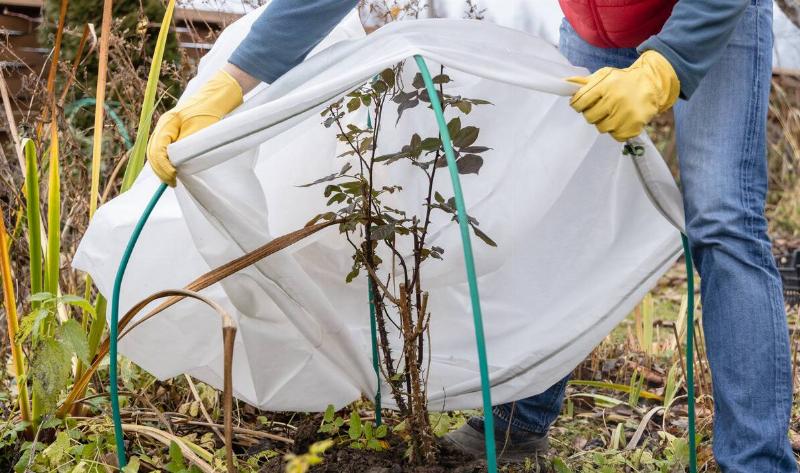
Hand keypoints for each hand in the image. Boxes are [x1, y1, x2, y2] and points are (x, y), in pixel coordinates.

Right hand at [146, 70, 243, 185]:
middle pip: (153, 151)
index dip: (163, 166)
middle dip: (160, 169)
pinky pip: (163, 148)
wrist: (216, 96)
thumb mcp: (199, 129)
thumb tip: (175, 162)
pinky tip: (172, 170)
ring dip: (161, 166)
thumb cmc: (209, 111)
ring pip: (156, 151)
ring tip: (170, 179)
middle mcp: (163, 125)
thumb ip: (186, 144)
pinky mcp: (173, 131)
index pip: (157, 149)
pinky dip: (165, 160)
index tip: (173, 177)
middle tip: (172, 182)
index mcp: (167, 123)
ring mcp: (167, 128)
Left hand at [567, 50, 679, 141]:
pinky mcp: (635, 124)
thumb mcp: (604, 75)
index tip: (582, 104)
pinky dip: (617, 130)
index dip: (578, 104)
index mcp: (605, 85)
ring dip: (605, 122)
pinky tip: (622, 120)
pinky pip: (616, 136)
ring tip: (613, 113)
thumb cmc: (622, 81)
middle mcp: (615, 99)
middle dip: (592, 113)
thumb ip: (584, 82)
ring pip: (602, 128)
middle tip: (601, 107)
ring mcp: (626, 113)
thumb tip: (565, 83)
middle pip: (589, 117)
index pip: (579, 102)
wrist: (651, 83)